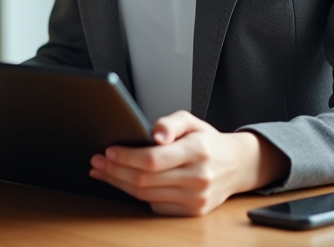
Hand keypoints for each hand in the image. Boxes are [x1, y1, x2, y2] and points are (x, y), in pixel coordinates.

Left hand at [89, 111, 288, 215]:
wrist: (237, 166)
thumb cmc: (208, 142)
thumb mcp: (192, 121)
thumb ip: (170, 123)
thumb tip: (154, 134)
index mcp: (198, 152)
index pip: (153, 159)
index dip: (126, 157)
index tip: (108, 151)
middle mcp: (199, 178)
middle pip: (145, 180)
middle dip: (115, 171)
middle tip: (97, 162)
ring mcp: (197, 199)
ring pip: (146, 196)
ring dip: (120, 184)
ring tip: (103, 172)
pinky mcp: (193, 212)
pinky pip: (156, 207)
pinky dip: (137, 196)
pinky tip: (124, 183)